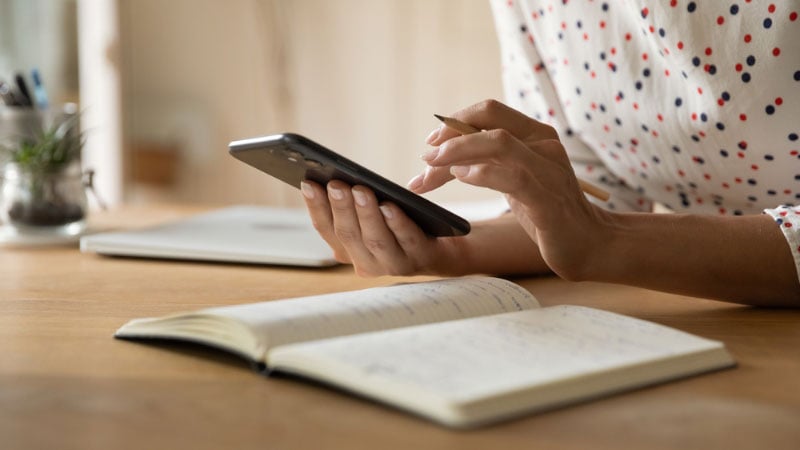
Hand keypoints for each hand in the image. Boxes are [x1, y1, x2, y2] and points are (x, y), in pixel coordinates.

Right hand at [300, 179, 471, 276]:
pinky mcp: (420, 259)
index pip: (326, 229)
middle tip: (336, 184)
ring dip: (366, 214)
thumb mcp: (372, 217)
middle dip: (340, 207)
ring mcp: (393, 264)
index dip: (316, 206)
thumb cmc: (400, 226)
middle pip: (348, 235)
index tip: (308, 183)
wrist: (441, 250)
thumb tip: (334, 176)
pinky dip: (396, 223)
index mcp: (348, 251)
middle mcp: (366, 263)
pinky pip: (406, 240)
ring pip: (375, 240)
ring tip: (360, 189)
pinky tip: (390, 205)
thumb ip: (353, 205)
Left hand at [412, 99, 612, 279]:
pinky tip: (461, 178)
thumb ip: (488, 164)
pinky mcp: (548, 198)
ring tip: (432, 167)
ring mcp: (548, 169)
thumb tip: (443, 159)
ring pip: (497, 143)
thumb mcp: (515, 181)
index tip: (431, 143)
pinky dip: (481, 173)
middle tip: (424, 157)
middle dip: (449, 136)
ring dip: (457, 152)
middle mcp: (544, 145)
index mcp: (536, 135)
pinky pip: (512, 176)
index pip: (490, 111)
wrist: (590, 244)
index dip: (455, 121)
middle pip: (489, 121)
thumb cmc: (546, 213)